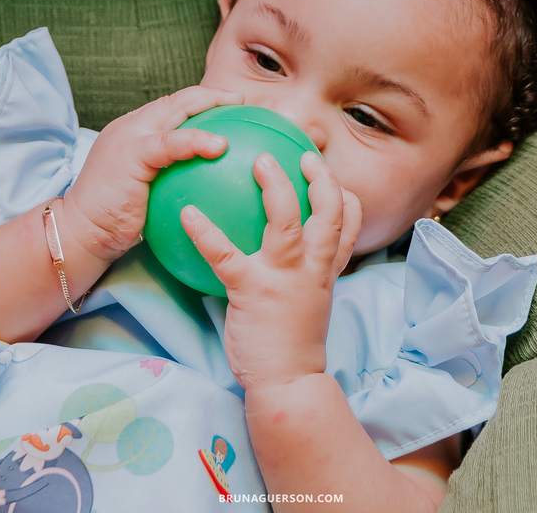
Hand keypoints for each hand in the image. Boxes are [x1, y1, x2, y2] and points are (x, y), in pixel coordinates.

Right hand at [60, 86, 242, 260]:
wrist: (80, 231)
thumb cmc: (113, 219)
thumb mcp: (144, 191)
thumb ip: (166, 177)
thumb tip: (202, 183)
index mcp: (134, 132)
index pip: (171, 108)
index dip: (200, 103)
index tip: (229, 107)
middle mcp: (132, 126)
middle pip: (177, 100)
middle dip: (211, 95)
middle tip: (240, 99)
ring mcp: (130, 136)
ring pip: (176, 108)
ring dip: (210, 103)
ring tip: (237, 105)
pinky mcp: (132, 153)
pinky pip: (171, 141)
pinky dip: (198, 140)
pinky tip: (221, 145)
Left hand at [181, 151, 361, 389]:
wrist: (287, 383)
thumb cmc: (292, 343)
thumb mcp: (310, 302)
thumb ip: (304, 274)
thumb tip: (284, 253)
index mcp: (326, 269)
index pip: (348, 223)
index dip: (344, 193)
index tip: (328, 174)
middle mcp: (312, 267)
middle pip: (330, 211)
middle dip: (319, 177)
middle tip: (302, 153)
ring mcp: (284, 277)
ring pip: (288, 221)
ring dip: (275, 187)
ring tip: (259, 161)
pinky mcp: (252, 290)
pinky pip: (225, 253)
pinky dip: (205, 231)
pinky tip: (187, 213)